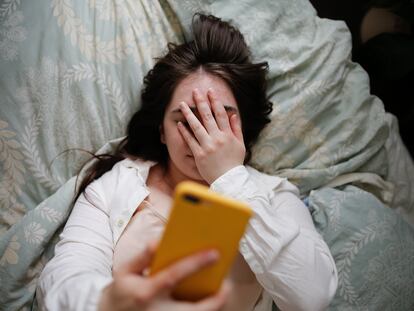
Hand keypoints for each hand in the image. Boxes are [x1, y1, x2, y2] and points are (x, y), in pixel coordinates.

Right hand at [98, 241, 229, 310]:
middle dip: (216, 299)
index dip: (195, 263)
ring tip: (222, 291)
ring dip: (213, 306)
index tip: (214, 253)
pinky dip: (203, 310)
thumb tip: (159, 241)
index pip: (174, 276)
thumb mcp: (125, 270)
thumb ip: (143, 256)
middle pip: (193, 310)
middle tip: (227, 285)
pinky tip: (209, 300)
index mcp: (146, 292)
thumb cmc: (122, 291)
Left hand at [177, 88, 245, 183]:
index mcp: (227, 135)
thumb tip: (233, 114)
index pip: (220, 114)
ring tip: (182, 104)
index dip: (215, 101)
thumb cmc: (234, 162)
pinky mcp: (199, 155)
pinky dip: (185, 132)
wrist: (228, 180)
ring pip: (196, 126)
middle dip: (201, 102)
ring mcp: (207, 146)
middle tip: (195, 91)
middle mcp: (217, 138)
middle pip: (207, 117)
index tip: (210, 91)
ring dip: (188, 114)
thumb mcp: (240, 144)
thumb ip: (236, 128)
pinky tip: (179, 123)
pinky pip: (190, 141)